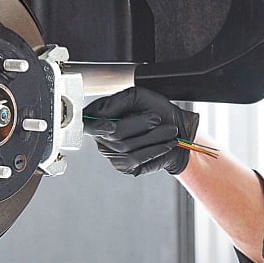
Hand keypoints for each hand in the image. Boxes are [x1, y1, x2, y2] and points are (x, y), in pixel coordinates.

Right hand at [82, 86, 199, 175]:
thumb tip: (102, 114)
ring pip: (128, 148)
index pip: (87, 123)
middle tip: (157, 119)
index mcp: (100, 116)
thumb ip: (118, 101)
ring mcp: (112, 153)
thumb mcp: (137, 96)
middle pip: (114, 135)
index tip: (111, 126)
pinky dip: (155, 150)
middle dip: (140, 125)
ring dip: (153, 137)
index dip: (97, 126)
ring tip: (170, 130)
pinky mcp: (124, 166)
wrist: (176, 127)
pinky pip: (136, 160)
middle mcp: (102, 136)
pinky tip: (166, 144)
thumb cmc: (155, 109)